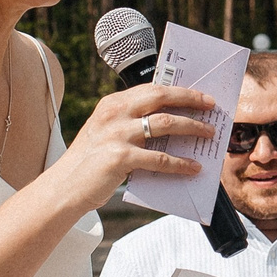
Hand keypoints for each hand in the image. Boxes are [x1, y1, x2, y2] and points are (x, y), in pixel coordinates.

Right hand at [46, 82, 218, 209]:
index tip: (200, 95)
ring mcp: (117, 134)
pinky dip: (180, 164)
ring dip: (192, 127)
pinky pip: (159, 159)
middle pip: (161, 97)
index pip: (152, 89)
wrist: (65, 188)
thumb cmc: (90, 163)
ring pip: (165, 124)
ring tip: (209, 134)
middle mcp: (114, 113)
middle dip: (190, 99)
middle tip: (211, 106)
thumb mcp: (107, 134)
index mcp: (112, 104)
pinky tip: (193, 168)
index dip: (179, 90)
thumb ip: (132, 124)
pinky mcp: (120, 158)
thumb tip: (172, 125)